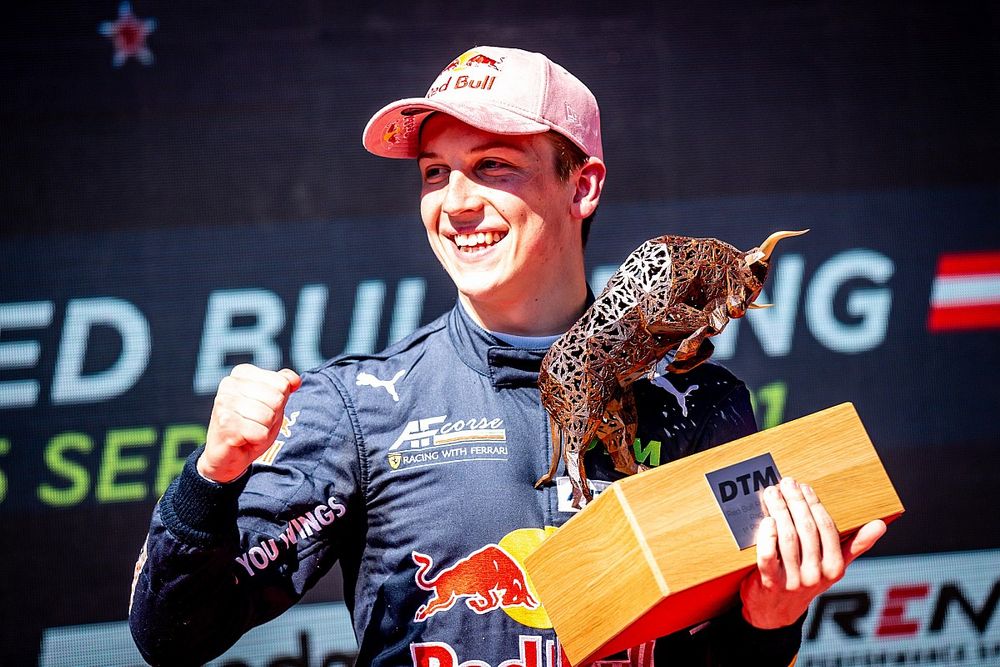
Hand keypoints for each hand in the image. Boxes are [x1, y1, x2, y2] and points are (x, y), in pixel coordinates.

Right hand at [198, 364, 301, 482]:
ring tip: (249, 430)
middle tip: (255, 423)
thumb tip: (296, 380)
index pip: (282, 383)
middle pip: (277, 399)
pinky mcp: (225, 424)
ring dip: (264, 429)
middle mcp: (229, 383)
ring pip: (269, 416)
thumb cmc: (250, 425)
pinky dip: (257, 440)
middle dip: (272, 416)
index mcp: (242, 373)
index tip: (262, 409)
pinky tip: (243, 439)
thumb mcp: (271, 403)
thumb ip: (283, 386)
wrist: (226, 455)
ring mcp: (225, 403)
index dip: (279, 402)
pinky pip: (260, 433)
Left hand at [739, 476, 886, 628]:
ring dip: (779, 511)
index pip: (827, 529)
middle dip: (795, 502)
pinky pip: (768, 556)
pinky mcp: (769, 582)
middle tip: (786, 483)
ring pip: (787, 538)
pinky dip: (767, 536)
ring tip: (772, 493)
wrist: (776, 611)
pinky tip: (766, 520)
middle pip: (806, 530)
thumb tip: (880, 525)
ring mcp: (792, 580)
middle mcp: (815, 576)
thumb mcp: (833, 567)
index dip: (814, 505)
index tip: (804, 487)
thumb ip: (855, 545)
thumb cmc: (806, 580)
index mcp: (834, 568)